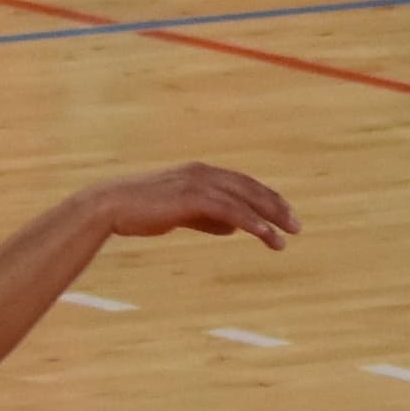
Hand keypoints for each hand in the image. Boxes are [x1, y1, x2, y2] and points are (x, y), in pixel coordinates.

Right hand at [87, 162, 299, 246]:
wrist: (112, 206)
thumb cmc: (143, 211)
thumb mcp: (181, 213)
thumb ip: (207, 217)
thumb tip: (233, 228)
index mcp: (202, 173)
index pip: (244, 184)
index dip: (267, 198)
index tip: (285, 214)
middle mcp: (204, 173)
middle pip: (251, 189)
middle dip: (276, 207)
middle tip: (297, 226)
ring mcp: (198, 183)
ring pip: (244, 199)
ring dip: (269, 218)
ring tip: (287, 236)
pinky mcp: (192, 198)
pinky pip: (230, 210)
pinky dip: (251, 222)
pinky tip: (265, 235)